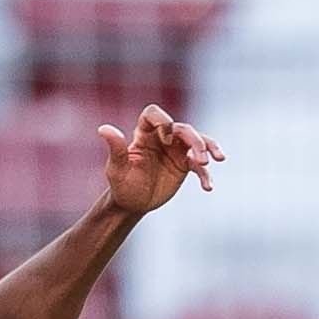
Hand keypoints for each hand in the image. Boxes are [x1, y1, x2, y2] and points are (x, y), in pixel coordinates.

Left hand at [99, 105, 222, 214]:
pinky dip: (206, 174)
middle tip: (201, 160)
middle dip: (195, 141)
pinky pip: (199, 165)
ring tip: (215, 161)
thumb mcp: (117, 169)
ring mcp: (175, 151)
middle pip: (183, 128)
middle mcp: (161, 138)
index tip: (167, 140)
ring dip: (207, 148)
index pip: (154, 114)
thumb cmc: (122, 185)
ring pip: (196, 141)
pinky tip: (208, 187)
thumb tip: (103, 129)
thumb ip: (116, 148)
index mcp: (143, 135)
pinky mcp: (184, 165)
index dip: (163, 121)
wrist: (133, 204)